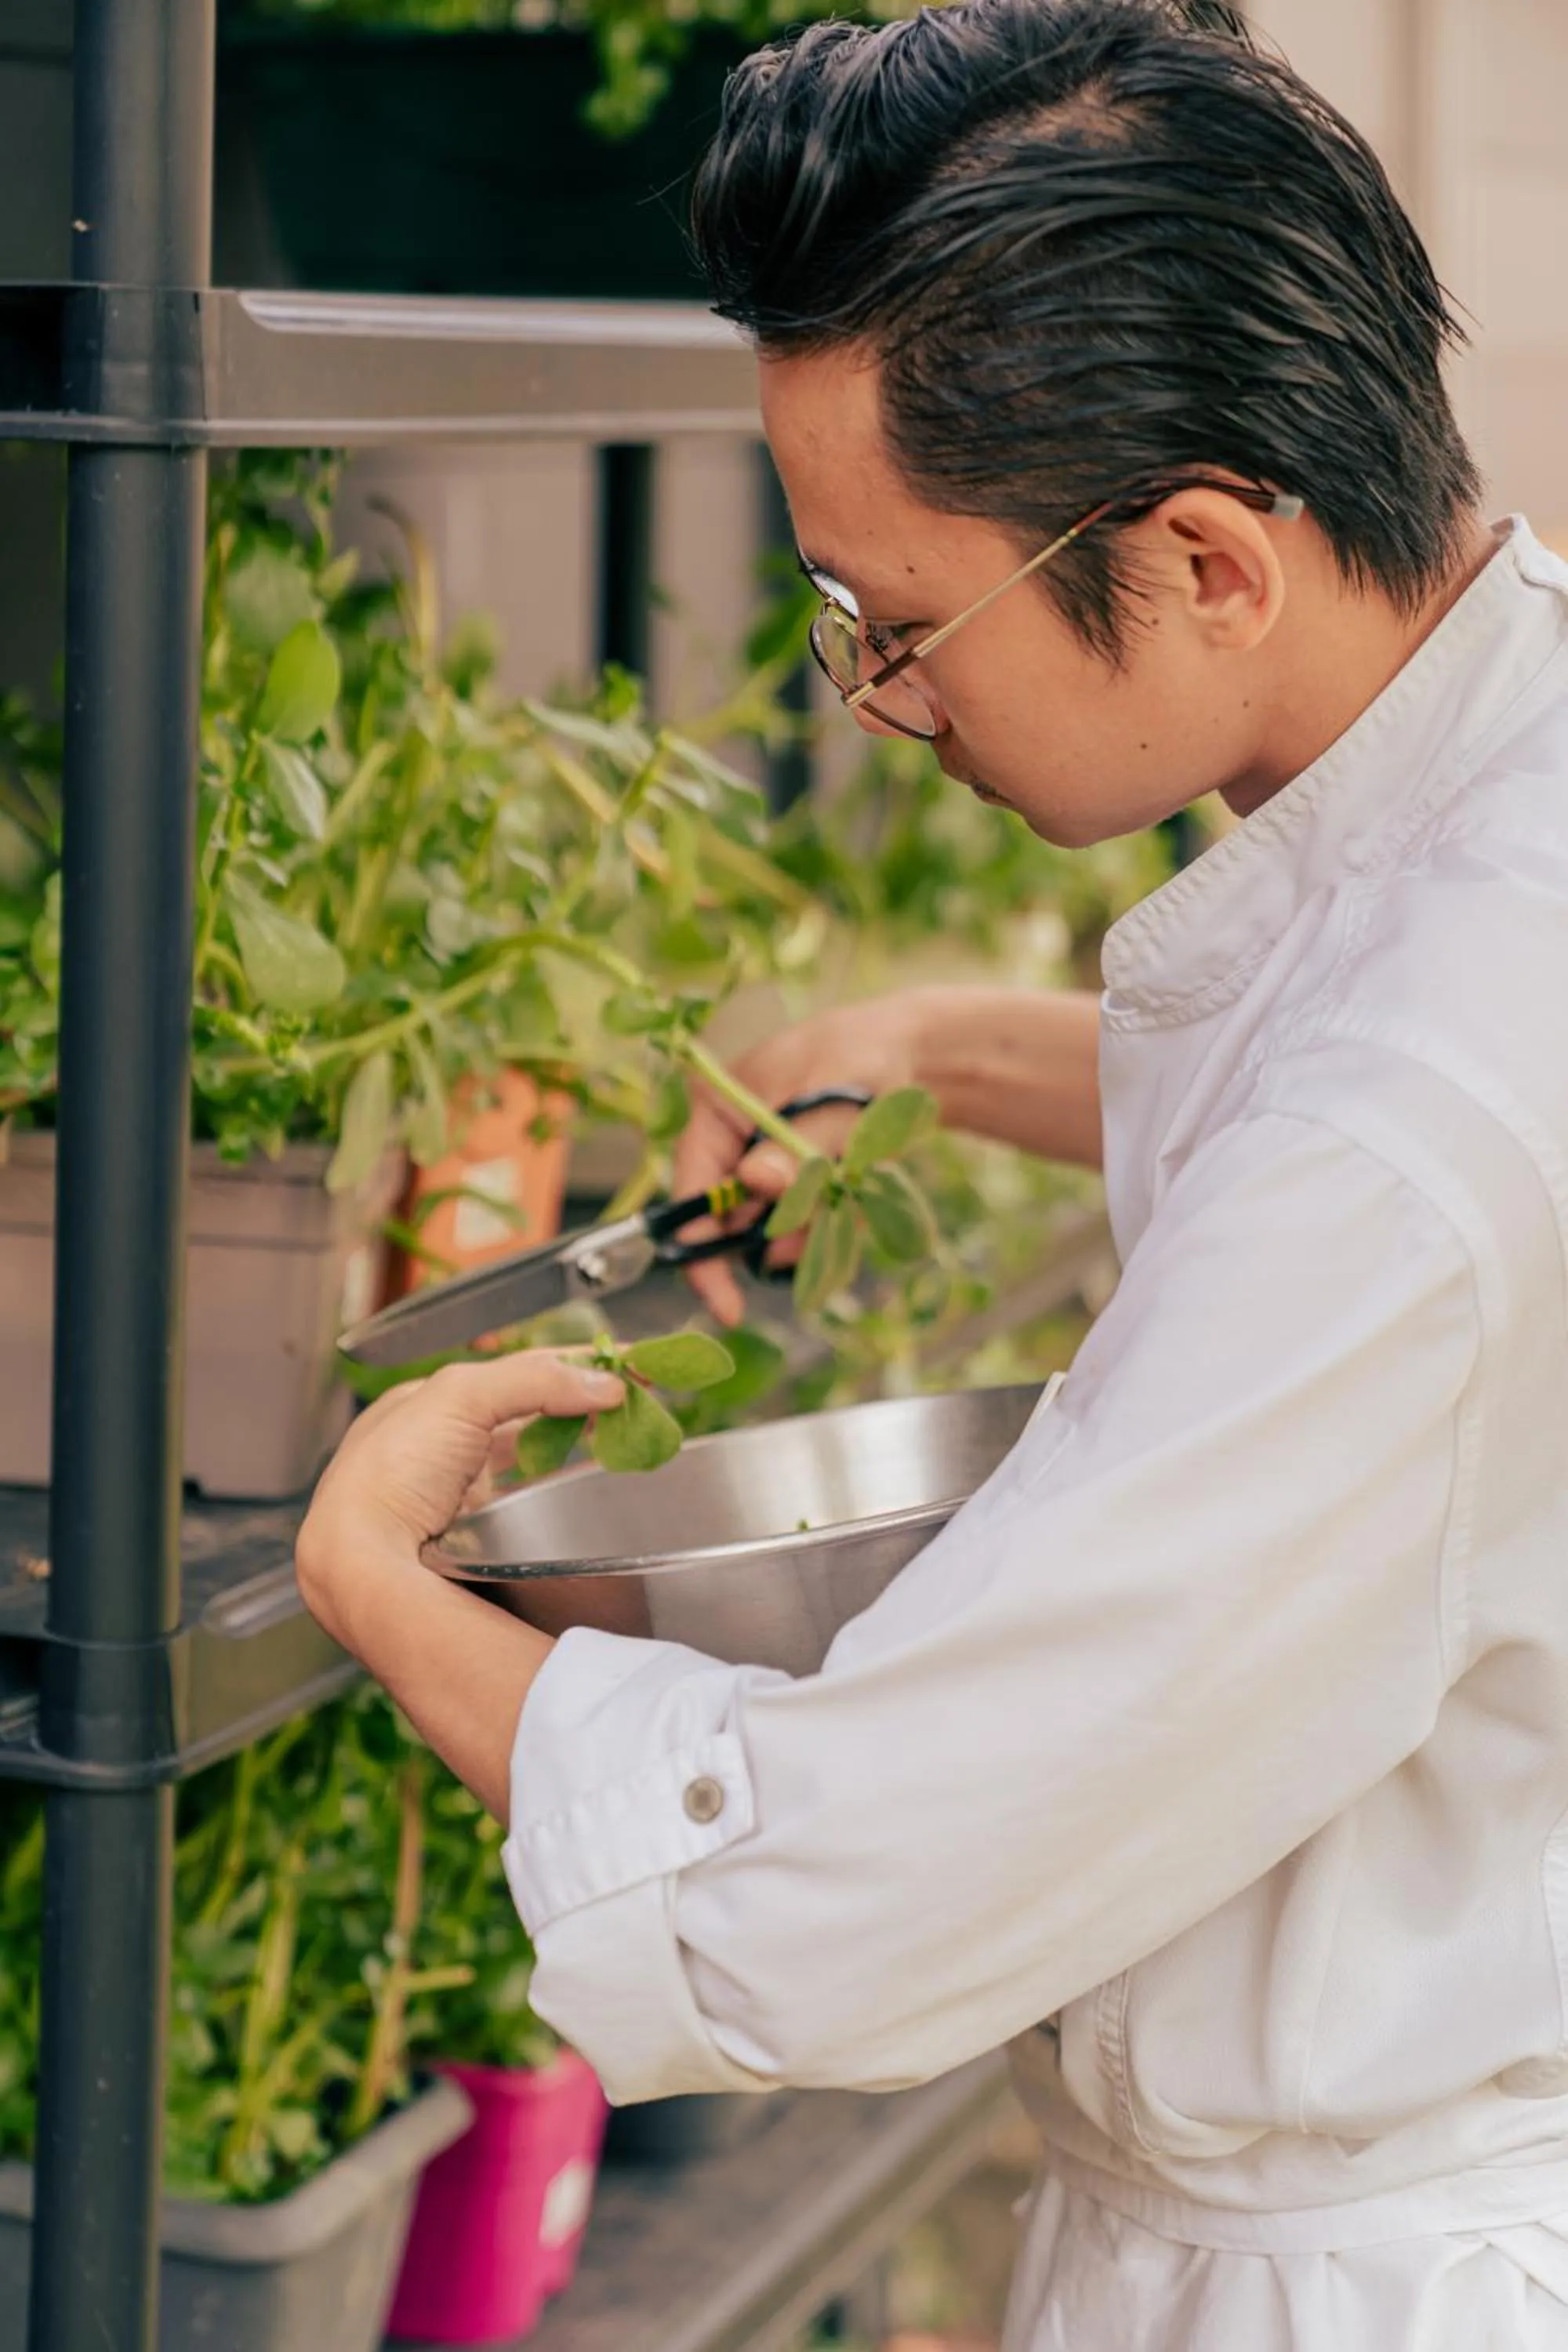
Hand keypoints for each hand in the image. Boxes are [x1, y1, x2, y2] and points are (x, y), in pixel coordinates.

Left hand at [296, 1352, 623, 1650]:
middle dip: (579, 1402)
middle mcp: (440, 1446)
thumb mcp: (460, 1396)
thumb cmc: (390, 1474)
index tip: (622, 1360)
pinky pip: (531, 1500)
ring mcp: (456, 1492)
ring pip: (530, 1456)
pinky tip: (591, 1479)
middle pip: (526, 1412)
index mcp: (425, 1403)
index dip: (570, 1363)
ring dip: (576, 1442)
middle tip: (634, 1398)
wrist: (365, 1565)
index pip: (513, 1369)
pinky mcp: (474, 1534)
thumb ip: (534, 1379)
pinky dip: (563, 1485)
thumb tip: (603, 1382)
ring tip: (625, 1431)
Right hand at [673, 992, 929, 1324]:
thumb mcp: (833, 1094)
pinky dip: (833, 1223)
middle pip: (730, 1221)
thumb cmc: (863, 1055)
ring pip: (772, 1230)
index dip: (701, 1251)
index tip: (727, 1305)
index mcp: (717, 1109)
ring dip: (814, 1229)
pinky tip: (861, 1193)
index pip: (691, 1189)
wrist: (910, 1052)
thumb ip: (797, 1144)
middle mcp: (730, 1142)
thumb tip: (755, 1182)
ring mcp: (761, 1165)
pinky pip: (803, 1226)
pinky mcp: (793, 1182)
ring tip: (854, 1191)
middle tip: (825, 1231)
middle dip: (777, 1237)